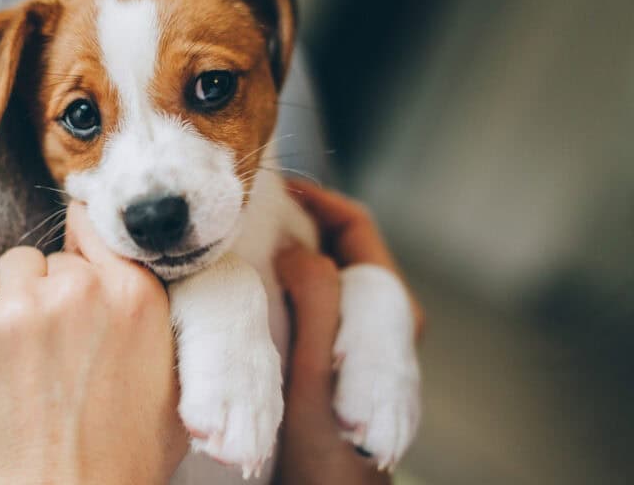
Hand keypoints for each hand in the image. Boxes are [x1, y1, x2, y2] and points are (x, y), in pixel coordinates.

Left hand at [0, 202, 187, 484]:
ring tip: (14, 357)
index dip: (84, 257)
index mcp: (138, 297)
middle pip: (53, 259)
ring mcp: (23, 306)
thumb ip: (159, 326)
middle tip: (48, 352)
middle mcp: (84, 290)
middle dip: (50, 296)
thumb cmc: (117, 466)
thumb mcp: (173, 392)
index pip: (99, 230)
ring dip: (10, 299)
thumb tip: (136, 284)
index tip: (73, 280)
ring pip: (10, 266)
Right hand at [274, 179, 422, 484]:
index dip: (316, 199)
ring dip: (292, 253)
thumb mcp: (313, 368)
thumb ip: (316, 299)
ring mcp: (369, 335)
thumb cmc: (324, 448)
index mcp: (390, 309)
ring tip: (247, 248)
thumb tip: (292, 248)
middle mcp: (387, 317)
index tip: (271, 189)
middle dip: (299, 223)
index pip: (356, 226)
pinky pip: (321, 299)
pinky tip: (258, 291)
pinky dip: (290, 283)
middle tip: (250, 217)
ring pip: (330, 271)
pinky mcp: (348, 353)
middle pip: (344, 245)